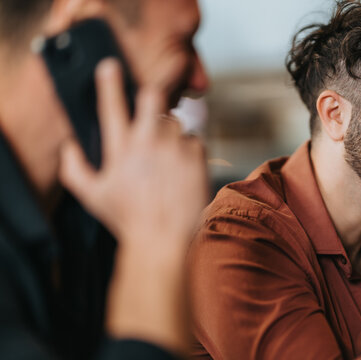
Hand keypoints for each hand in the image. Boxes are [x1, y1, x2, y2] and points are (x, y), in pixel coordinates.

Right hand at [59, 58, 207, 250]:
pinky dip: (190, 150)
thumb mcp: (91, 197)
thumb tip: (70, 146)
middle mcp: (148, 142)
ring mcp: (175, 148)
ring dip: (171, 133)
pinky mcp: (197, 157)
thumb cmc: (127, 219)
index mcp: (120, 148)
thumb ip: (74, 168)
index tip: (111, 67)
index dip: (110, 82)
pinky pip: (196, 140)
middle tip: (151, 114)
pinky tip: (182, 168)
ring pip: (176, 121)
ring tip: (167, 158)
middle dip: (152, 98)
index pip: (112, 105)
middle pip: (153, 97)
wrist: (163, 239)